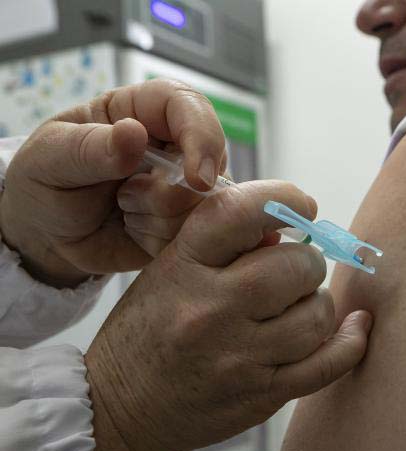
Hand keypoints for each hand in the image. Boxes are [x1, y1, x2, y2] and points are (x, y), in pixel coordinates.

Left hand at [0, 79, 224, 287]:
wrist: (46, 235)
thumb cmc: (45, 183)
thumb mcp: (50, 159)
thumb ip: (90, 147)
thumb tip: (133, 132)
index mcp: (143, 111)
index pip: (191, 107)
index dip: (203, 137)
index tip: (195, 178)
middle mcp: (172, 145)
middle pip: (210, 163)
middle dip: (171, 192)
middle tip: (126, 199)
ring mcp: (183, 185)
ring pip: (204, 205)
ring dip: (158, 217)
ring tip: (123, 210)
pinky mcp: (185, 221)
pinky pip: (194, 236)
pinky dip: (159, 239)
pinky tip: (133, 230)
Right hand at [84, 181, 371, 450]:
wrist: (117, 412)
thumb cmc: (145, 333)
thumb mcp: (166, 273)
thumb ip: (223, 246)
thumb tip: (290, 232)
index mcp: (181, 268)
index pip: (242, 211)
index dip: (286, 197)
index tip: (303, 205)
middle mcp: (210, 311)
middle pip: (296, 265)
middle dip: (304, 262)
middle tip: (292, 273)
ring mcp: (238, 358)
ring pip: (317, 313)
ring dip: (317, 303)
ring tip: (298, 307)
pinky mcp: (261, 396)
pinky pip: (327, 364)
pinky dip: (350, 341)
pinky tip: (356, 326)